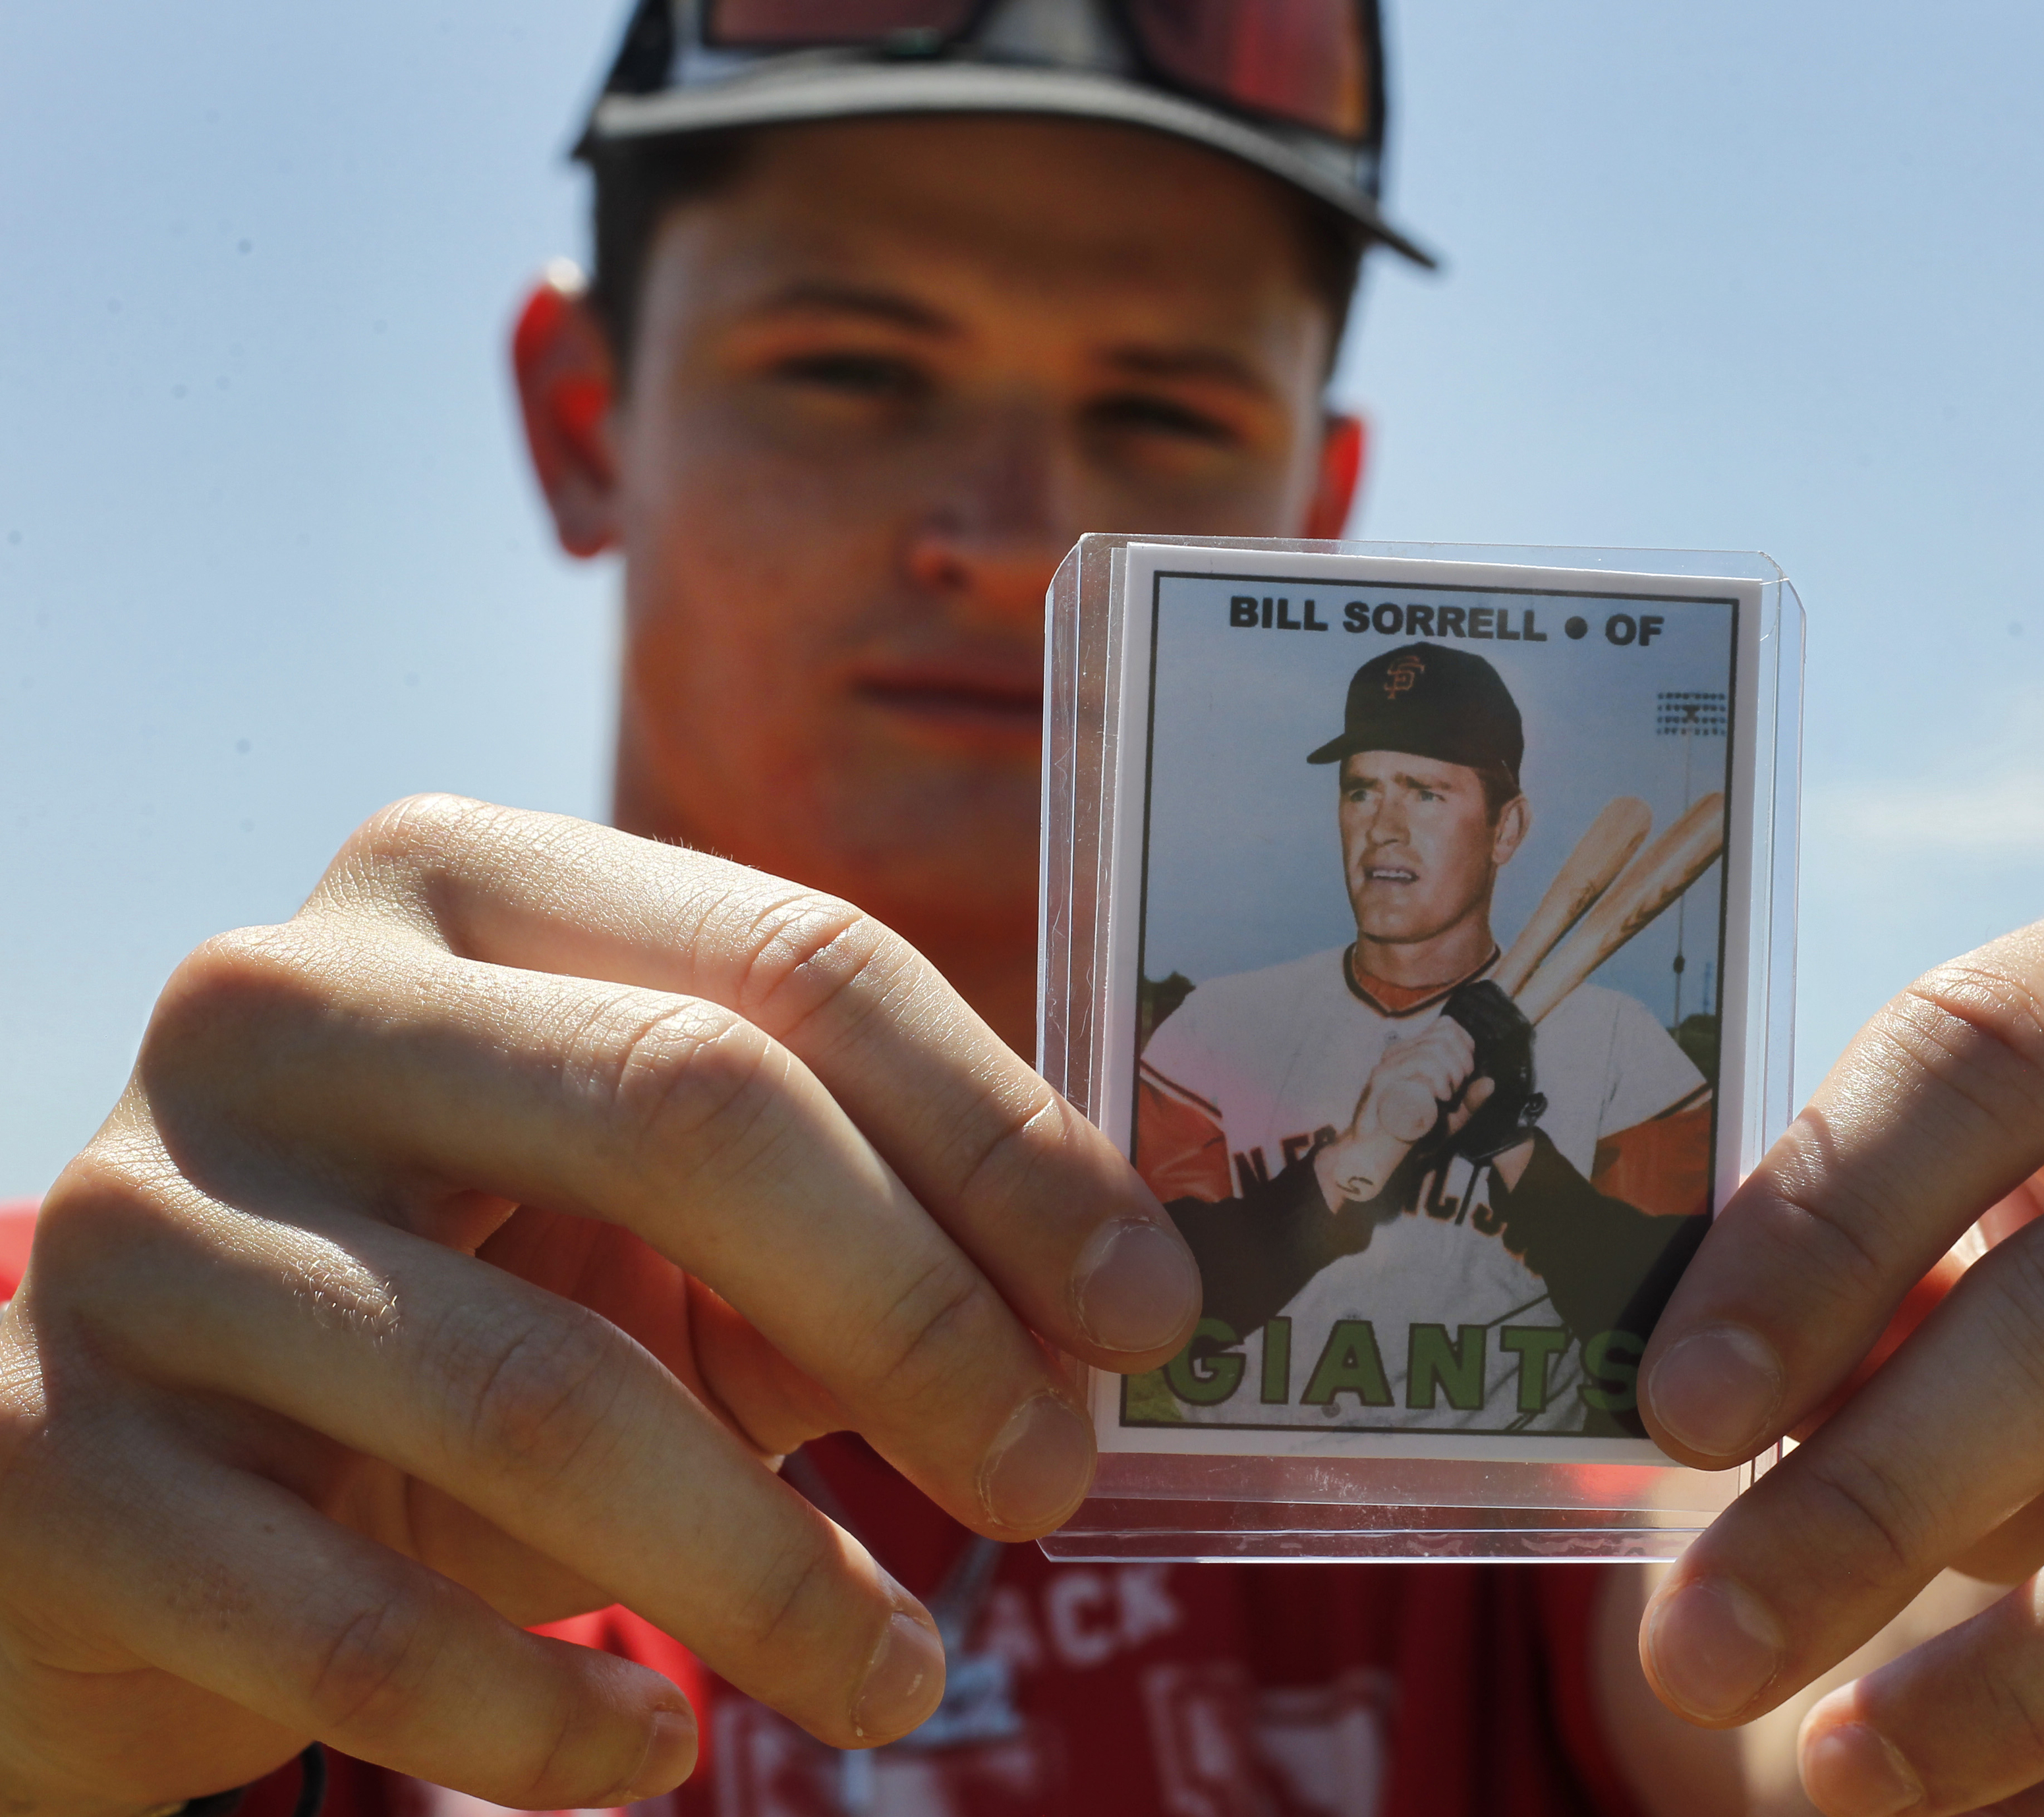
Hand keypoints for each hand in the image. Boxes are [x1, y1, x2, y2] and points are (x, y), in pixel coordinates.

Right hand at [0, 798, 1199, 1814]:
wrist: (117, 1473)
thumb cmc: (458, 1307)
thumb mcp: (649, 1235)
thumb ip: (855, 1235)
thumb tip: (1103, 1328)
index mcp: (457, 885)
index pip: (797, 961)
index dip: (1004, 1144)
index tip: (1149, 1313)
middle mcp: (281, 1003)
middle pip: (687, 1113)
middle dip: (919, 1322)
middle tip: (1053, 1482)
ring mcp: (145, 1225)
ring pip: (538, 1392)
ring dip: (767, 1574)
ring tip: (896, 1677)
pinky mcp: (54, 1464)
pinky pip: (356, 1622)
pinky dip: (549, 1718)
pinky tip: (657, 1756)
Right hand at [1317, 1020, 1480, 1202]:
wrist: (1379, 1156)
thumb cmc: (1412, 1135)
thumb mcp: (1450, 1118)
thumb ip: (1469, 1103)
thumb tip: (1490, 1082)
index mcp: (1412, 1052)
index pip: (1446, 1027)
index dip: (1466, 1048)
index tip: (1465, 1079)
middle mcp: (1399, 1052)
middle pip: (1444, 1036)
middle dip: (1462, 1063)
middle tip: (1456, 1092)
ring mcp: (1388, 1064)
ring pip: (1434, 1049)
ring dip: (1452, 1073)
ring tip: (1448, 1097)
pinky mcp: (1381, 1079)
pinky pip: (1418, 1063)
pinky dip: (1439, 1077)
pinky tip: (1442, 1095)